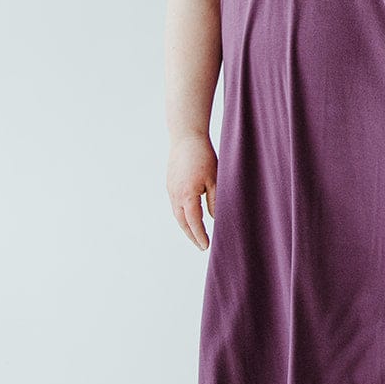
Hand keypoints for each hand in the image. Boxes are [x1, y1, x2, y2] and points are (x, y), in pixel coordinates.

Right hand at [167, 132, 217, 249]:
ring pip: (177, 214)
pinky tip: (189, 216)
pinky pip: (175, 204)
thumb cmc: (203, 156)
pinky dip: (181, 214)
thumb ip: (214, 201)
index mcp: (187, 196)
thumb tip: (213, 218)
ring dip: (185, 225)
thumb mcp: (214, 180)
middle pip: (182, 222)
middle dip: (191, 235)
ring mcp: (171, 189)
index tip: (206, 246)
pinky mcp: (170, 184)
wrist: (186, 137)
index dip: (200, 236)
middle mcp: (175, 195)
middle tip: (201, 245)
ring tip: (195, 234)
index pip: (193, 222)